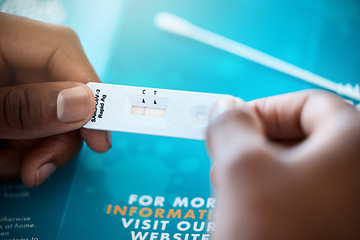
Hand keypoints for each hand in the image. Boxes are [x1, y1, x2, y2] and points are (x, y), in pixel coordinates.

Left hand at [0, 13, 110, 186]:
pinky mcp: (6, 101)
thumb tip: (84, 105)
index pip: (63, 51)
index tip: (101, 137)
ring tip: (9, 168)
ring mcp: (7, 80)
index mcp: (0, 38)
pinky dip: (21, 150)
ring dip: (35, 150)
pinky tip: (2, 160)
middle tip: (40, 169)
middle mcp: (8, 56)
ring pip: (48, 114)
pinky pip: (30, 125)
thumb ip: (26, 107)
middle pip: (61, 90)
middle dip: (57, 137)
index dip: (91, 93)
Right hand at [207, 91, 359, 239]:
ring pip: (301, 167)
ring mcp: (349, 202)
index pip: (308, 102)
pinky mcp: (335, 224)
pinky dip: (275, 192)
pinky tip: (253, 207)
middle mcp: (358, 173)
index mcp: (355, 146)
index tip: (235, 122)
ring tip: (235, 189)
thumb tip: (225, 109)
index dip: (264, 108)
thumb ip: (231, 126)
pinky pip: (304, 194)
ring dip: (261, 170)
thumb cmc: (283, 237)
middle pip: (304, 135)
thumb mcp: (243, 170)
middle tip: (229, 156)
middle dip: (257, 143)